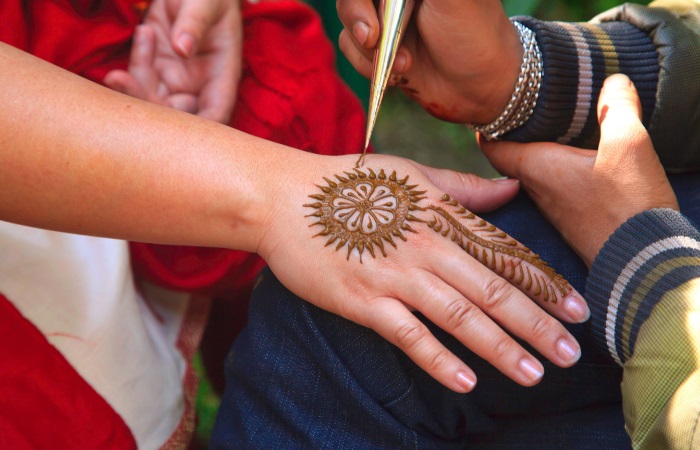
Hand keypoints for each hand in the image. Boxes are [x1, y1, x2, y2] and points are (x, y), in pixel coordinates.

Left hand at [104, 0, 241, 122]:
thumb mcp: (207, 1)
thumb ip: (195, 22)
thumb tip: (183, 48)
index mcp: (222, 75)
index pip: (214, 115)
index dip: (196, 130)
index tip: (167, 125)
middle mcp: (200, 84)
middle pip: (176, 116)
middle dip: (148, 105)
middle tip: (121, 80)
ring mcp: (177, 78)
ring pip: (152, 100)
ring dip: (133, 84)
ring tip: (134, 46)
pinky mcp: (156, 66)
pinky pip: (140, 77)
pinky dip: (136, 60)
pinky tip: (145, 31)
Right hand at [258, 153, 589, 392]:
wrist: (286, 199)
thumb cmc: (349, 184)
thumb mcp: (410, 174)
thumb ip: (463, 187)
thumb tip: (511, 187)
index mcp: (441, 215)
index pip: (504, 254)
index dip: (545, 284)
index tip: (579, 311)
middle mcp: (427, 246)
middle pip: (492, 290)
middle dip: (537, 324)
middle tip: (571, 354)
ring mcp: (396, 276)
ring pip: (460, 315)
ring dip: (500, 347)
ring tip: (534, 373)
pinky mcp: (364, 301)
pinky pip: (409, 335)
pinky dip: (439, 358)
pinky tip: (467, 381)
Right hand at [336, 0, 521, 123]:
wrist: (480, 87)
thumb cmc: (475, 34)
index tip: (374, 24)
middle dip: (358, 18)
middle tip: (372, 40)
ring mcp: (384, 17)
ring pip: (347, 22)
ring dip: (368, 49)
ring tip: (406, 64)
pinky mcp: (377, 46)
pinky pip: (350, 48)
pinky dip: (366, 65)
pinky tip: (398, 73)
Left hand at [481, 74, 678, 266]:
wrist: (642, 263)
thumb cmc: (627, 205)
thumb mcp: (628, 146)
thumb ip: (617, 108)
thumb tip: (612, 80)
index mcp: (536, 168)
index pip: (492, 145)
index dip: (487, 123)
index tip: (488, 105)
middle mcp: (536, 190)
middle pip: (511, 156)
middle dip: (514, 133)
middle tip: (522, 108)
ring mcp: (553, 208)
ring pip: (534, 172)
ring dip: (538, 151)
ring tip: (551, 126)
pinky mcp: (572, 220)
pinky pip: (556, 187)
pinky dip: (559, 169)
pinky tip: (579, 160)